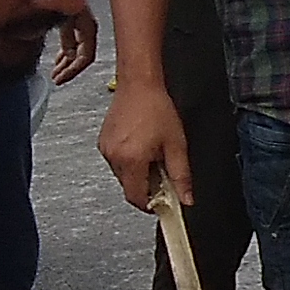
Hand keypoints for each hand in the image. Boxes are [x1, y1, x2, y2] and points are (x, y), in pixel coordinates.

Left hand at [49, 5, 99, 85]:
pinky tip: (59, 57)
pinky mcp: (74, 19)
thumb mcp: (63, 14)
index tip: (60, 79)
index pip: (86, 56)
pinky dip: (65, 52)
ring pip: (78, 50)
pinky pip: (73, 41)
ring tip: (56, 71)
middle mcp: (87, 26)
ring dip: (66, 62)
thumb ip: (68, 36)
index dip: (73, 70)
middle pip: (82, 56)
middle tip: (57, 78)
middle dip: (68, 69)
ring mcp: (82, 22)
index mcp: (88, 26)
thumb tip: (68, 52)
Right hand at [98, 78, 190, 208]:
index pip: (137, 197)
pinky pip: (117, 162)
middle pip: (129, 187)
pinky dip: (130, 162)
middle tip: (163, 171)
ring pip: (123, 176)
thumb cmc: (157, 109)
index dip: (151, 205)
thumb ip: (181, 176)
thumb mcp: (177, 145)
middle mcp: (114, 157)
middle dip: (147, 186)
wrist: (139, 85)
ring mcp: (106, 149)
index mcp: (132, 160)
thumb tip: (186, 198)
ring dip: (138, 173)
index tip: (162, 203)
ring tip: (153, 153)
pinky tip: (141, 146)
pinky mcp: (103, 143)